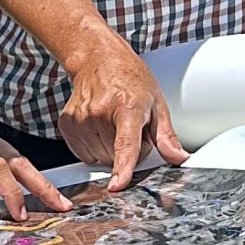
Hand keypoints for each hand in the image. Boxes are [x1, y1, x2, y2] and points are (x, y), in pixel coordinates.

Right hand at [59, 44, 186, 190]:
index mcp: (127, 106)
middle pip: (115, 156)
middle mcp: (100, 112)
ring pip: (100, 159)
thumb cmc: (130, 80)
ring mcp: (80, 118)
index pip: (125, 144)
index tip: (117, 185)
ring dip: (110, 150)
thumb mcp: (156, 103)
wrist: (98, 59)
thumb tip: (178, 158)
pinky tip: (99, 128)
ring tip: (114, 125)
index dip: (123, 167)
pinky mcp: (67, 123)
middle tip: (129, 128)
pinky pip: (85, 155)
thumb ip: (166, 136)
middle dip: (127, 151)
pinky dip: (95, 148)